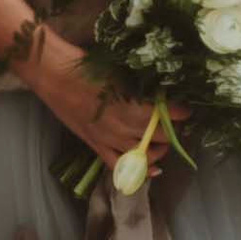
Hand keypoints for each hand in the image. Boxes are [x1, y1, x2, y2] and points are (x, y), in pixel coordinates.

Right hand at [19, 29, 170, 173]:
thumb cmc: (87, 67)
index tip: (186, 109)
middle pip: (161, 137)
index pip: (169, 115)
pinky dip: (139, 172)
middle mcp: (126, 127)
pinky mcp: (96, 146)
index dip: (181, 113)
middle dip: (172, 132)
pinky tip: (152, 171)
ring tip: (162, 142)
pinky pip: (120, 166)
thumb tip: (161, 92)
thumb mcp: (121, 73)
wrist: (54, 75)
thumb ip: (142, 87)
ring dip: (159, 151)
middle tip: (174, 124)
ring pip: (145, 156)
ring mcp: (111, 140)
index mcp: (134, 106)